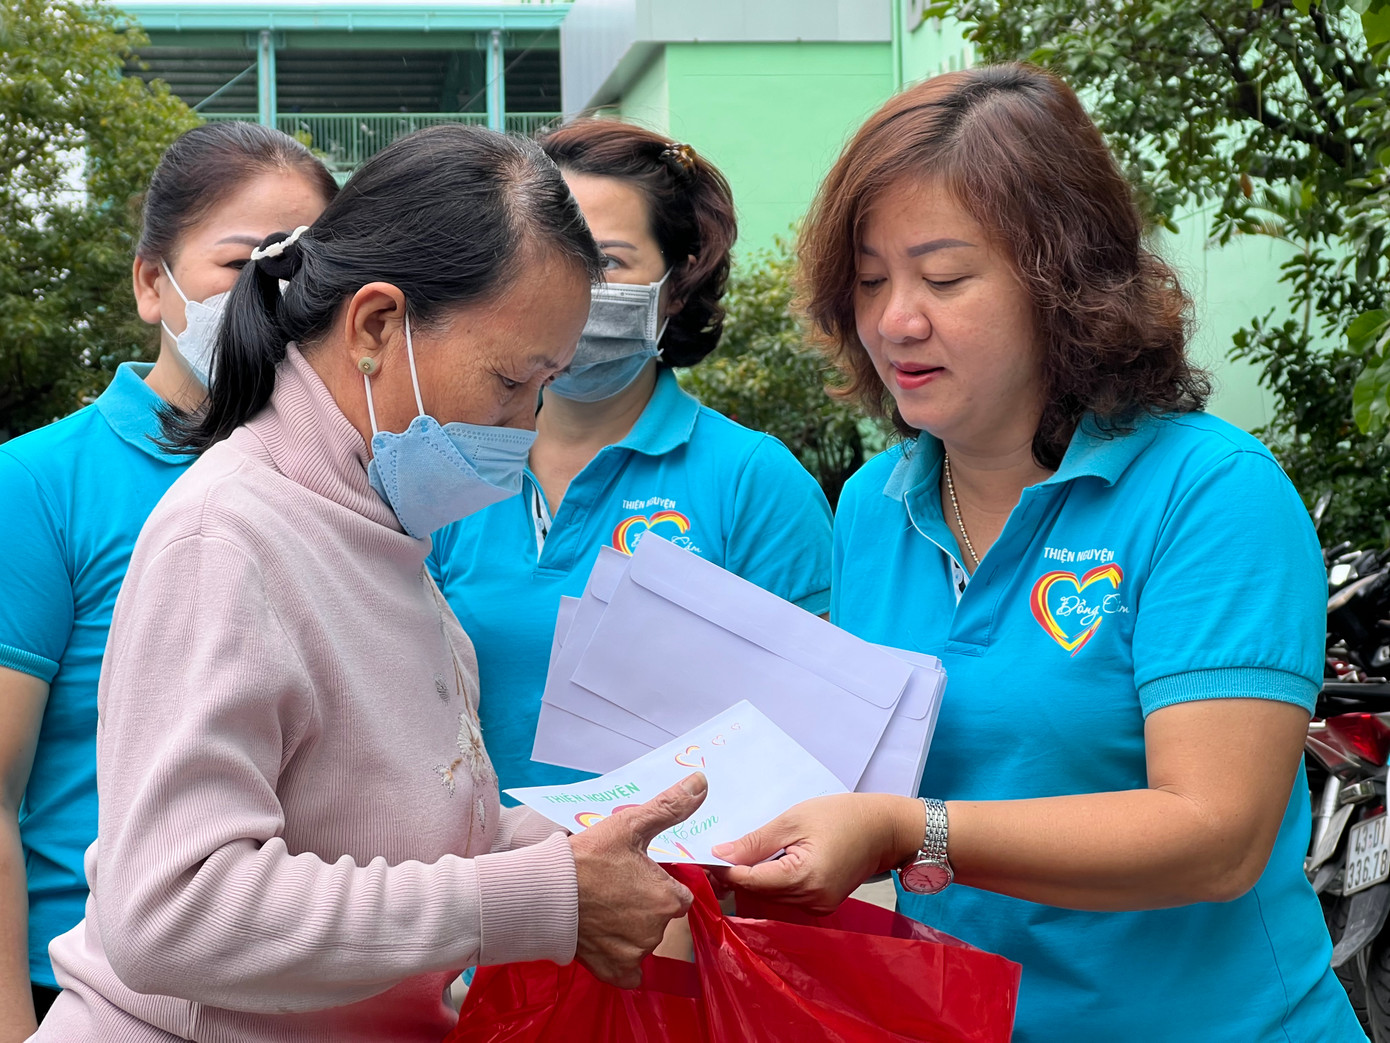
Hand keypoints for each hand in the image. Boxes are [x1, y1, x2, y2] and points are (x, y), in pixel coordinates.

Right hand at [569, 773, 707, 987]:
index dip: (660, 884)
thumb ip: (669, 807)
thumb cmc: (588, 856)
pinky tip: (606, 940)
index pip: (679, 895)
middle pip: (661, 918)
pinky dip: (621, 960)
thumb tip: (702, 781)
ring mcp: (635, 954)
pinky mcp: (614, 972)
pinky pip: (629, 973)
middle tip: (616, 890)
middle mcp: (658, 931)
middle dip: (645, 906)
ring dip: (631, 930)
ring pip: (644, 941)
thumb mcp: (630, 825)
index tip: (637, 876)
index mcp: (668, 899)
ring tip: (604, 909)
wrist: (542, 892)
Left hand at [710, 793, 922, 914]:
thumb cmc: (843, 816)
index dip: (724, 870)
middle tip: (715, 855)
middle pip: (758, 893)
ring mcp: (817, 907)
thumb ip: (756, 841)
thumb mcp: (795, 820)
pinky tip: (764, 864)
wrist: (885, 829)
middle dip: (735, 876)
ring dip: (752, 881)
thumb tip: (720, 854)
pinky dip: (771, 883)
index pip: (750, 881)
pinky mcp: (821, 905)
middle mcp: (811, 901)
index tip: (704, 857)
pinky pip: (785, 898)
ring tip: (737, 857)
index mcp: (804, 878)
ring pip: (770, 898)